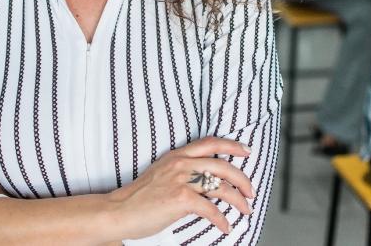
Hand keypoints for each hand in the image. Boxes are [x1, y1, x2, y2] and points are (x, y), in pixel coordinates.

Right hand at [106, 137, 253, 238]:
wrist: (119, 211)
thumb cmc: (139, 197)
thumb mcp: (162, 174)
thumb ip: (182, 171)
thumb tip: (206, 180)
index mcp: (177, 155)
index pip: (210, 143)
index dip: (231, 145)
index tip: (246, 151)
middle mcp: (180, 164)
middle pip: (222, 165)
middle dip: (242, 179)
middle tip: (251, 191)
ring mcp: (181, 181)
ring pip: (221, 186)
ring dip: (238, 200)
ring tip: (245, 209)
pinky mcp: (180, 199)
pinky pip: (210, 209)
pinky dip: (221, 219)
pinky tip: (225, 226)